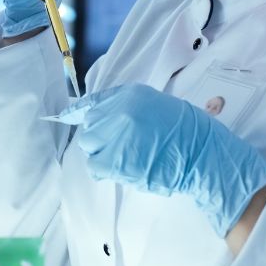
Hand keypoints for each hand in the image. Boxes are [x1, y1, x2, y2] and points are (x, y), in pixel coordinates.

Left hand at [68, 84, 265, 237]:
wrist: (200, 153)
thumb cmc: (187, 132)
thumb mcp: (158, 106)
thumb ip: (131, 109)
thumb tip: (110, 119)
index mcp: (130, 95)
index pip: (94, 101)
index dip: (78, 111)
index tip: (65, 117)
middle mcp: (118, 111)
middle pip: (91, 126)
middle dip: (100, 137)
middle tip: (119, 147)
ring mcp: (114, 134)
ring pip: (90, 146)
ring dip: (102, 154)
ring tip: (124, 159)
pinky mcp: (113, 159)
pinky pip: (95, 166)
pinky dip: (103, 171)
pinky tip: (120, 170)